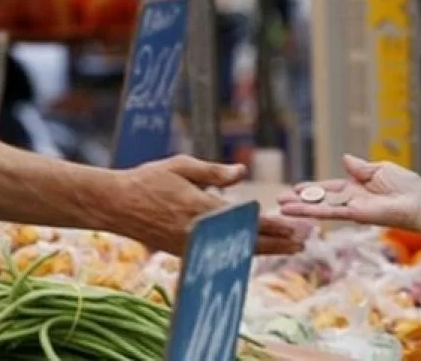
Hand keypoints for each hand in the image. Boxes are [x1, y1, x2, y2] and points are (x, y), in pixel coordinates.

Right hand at [114, 155, 304, 254]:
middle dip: (279, 242)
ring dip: (265, 249)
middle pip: (248, 242)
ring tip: (290, 248)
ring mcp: (193, 245)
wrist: (116, 203)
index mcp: (203, 208)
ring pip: (236, 251)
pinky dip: (242, 252)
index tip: (295, 227)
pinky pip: (220, 254)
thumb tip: (241, 173)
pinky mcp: (184, 251)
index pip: (247, 220)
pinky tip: (257, 250)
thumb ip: (213, 172)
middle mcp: (201, 231)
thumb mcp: (182, 166)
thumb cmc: (148, 180)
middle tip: (304, 242)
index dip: (274, 225)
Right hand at [278, 155, 420, 230]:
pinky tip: (295, 210)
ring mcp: (350, 209)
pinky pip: (328, 212)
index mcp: (356, 188)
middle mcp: (350, 200)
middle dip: (300, 199)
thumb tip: (345, 158)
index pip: (328, 189)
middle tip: (279, 199)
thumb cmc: (407, 186)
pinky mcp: (353, 215)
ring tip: (280, 207)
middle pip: (319, 199)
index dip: (312, 189)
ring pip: (319, 207)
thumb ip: (360, 168)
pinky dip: (310, 210)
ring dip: (299, 207)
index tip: (295, 188)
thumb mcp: (380, 170)